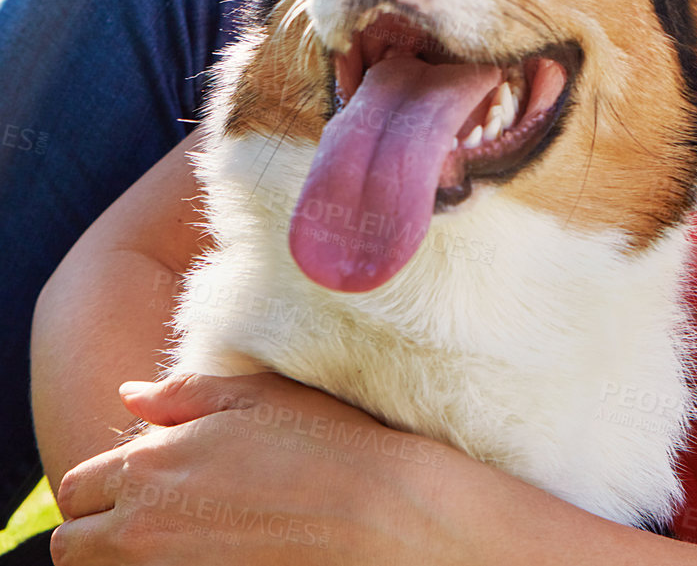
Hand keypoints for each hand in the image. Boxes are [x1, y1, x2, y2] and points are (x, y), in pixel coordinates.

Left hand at [52, 372, 479, 564]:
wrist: (377, 512)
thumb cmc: (324, 443)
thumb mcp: (257, 396)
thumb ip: (183, 394)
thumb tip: (130, 395)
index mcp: (150, 467)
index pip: (75, 489)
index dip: (102, 484)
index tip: (141, 479)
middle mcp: (143, 528)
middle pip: (71, 546)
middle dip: (98, 527)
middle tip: (150, 513)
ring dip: (122, 554)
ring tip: (178, 532)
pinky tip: (209, 548)